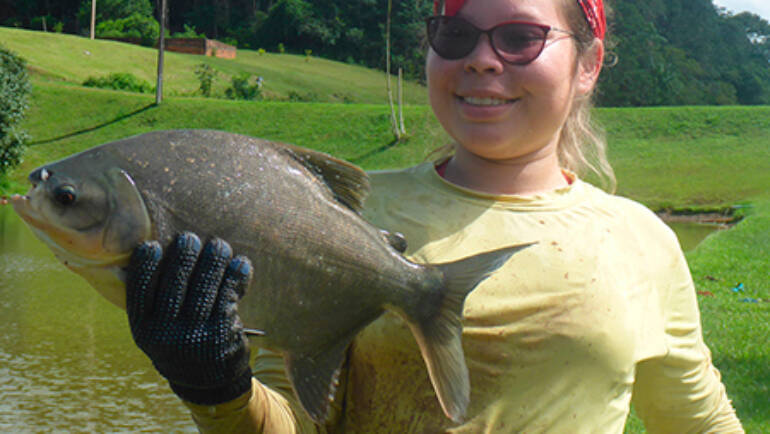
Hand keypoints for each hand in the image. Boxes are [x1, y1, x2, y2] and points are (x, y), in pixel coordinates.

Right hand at [125, 232, 252, 404]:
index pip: (139, 291)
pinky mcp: (221, 334)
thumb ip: (155, 299)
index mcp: (143, 329)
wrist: (209, 383)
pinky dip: (235, 276)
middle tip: (190, 238)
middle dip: (184, 256)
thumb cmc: (180, 340)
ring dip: (213, 260)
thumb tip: (155, 247)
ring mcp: (194, 336)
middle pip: (174, 284)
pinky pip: (228, 296)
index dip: (144, 266)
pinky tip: (240, 263)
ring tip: (219, 246)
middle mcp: (165, 334)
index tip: (153, 244)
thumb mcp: (158, 328)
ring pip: (204, 287)